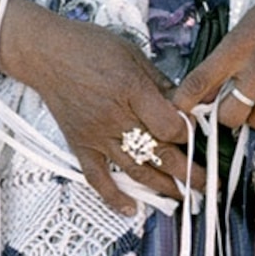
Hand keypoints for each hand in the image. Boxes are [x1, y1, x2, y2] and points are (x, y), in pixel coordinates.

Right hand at [0, 0, 192, 209]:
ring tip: (185, 198)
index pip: (169, 126)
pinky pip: (97, 177)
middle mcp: (116, 117)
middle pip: (159, 153)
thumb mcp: (133, 53)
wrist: (46, 54)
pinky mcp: (81, 145)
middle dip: (188, 172)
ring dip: (163, 187)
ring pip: (135, 169)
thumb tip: (185, 103)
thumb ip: (160, 83)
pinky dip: (113, 196)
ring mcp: (97, 135)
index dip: (189, 135)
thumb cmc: (89, 47)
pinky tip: (131, 208)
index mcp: (132, 90)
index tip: (199, 137)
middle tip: (208, 184)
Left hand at [175, 0, 254, 136]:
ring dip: (253, 114)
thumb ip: (224, 60)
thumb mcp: (243, 28)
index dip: (185, 101)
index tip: (178, 111)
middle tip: (228, 105)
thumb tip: (204, 94)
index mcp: (239, 46)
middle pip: (230, 115)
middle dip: (225, 116)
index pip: (202, 81)